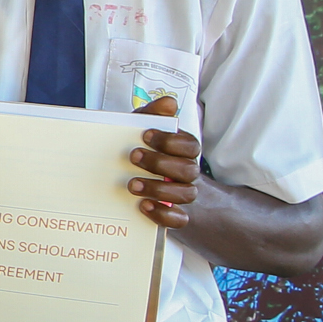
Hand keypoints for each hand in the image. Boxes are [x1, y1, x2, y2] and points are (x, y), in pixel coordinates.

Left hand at [128, 93, 198, 228]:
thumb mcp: (145, 134)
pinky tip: (144, 206)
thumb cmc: (147, 156)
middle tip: (133, 156)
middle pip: (188, 169)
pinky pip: (180, 220)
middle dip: (160, 163)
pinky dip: (164, 214)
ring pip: (186, 194)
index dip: (171, 140)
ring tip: (132, 184)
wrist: (152, 191)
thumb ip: (153, 115)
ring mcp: (184, 195)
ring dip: (159, 188)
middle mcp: (187, 173)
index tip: (146, 135)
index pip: (190, 145)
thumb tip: (169, 102)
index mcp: (183, 152)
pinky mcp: (177, 216)